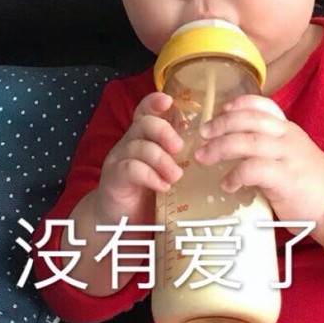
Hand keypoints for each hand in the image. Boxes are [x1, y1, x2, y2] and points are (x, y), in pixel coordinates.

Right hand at [95, 91, 184, 224]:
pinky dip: (150, 176)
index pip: (146, 110)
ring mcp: (119, 158)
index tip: (168, 101)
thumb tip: (210, 150)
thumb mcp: (165, 169)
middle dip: (164, 131)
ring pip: (139, 146)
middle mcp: (130, 141)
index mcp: (143, 136)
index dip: (155, 102)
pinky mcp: (113, 177)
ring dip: (161, 160)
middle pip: (144, 123)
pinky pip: (130, 169)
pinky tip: (162, 186)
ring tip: (176, 176)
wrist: (120, 221)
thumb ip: (179, 157)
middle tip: (179, 148)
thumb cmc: (149, 193)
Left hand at [193, 94, 323, 224]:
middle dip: (221, 124)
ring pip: (248, 142)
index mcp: (286, 128)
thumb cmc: (307, 181)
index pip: (263, 105)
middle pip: (249, 120)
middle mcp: (286, 137)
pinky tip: (227, 185)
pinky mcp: (286, 178)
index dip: (240, 104)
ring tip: (203, 157)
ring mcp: (287, 156)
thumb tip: (227, 144)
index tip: (221, 109)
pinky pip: (255, 170)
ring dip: (220, 148)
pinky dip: (236, 175)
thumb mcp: (290, 153)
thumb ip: (266, 145)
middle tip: (202, 134)